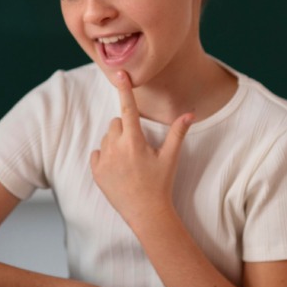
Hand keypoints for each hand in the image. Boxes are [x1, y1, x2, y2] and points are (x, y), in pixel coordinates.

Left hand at [89, 71, 192, 226]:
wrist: (146, 213)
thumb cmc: (160, 184)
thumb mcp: (170, 158)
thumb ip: (178, 133)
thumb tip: (190, 113)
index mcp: (134, 141)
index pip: (128, 108)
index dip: (124, 89)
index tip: (119, 73)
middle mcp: (116, 148)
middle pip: (116, 122)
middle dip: (126, 128)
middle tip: (138, 146)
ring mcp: (104, 160)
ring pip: (106, 137)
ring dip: (116, 142)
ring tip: (130, 161)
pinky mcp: (96, 171)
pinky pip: (97, 153)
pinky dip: (106, 156)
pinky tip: (119, 168)